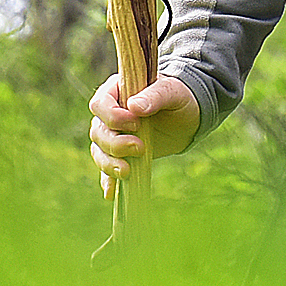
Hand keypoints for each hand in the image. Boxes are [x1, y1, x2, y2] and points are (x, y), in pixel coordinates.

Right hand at [88, 71, 199, 187]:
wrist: (188, 116)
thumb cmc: (179, 97)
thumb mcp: (172, 92)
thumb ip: (155, 96)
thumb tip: (134, 107)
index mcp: (117, 92)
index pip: (100, 104)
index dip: (113, 116)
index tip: (136, 124)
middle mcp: (109, 114)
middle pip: (98, 132)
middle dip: (115, 143)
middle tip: (140, 148)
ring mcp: (113, 135)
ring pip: (99, 151)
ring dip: (109, 163)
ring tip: (127, 172)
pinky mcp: (121, 154)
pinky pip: (107, 168)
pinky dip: (107, 180)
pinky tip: (110, 193)